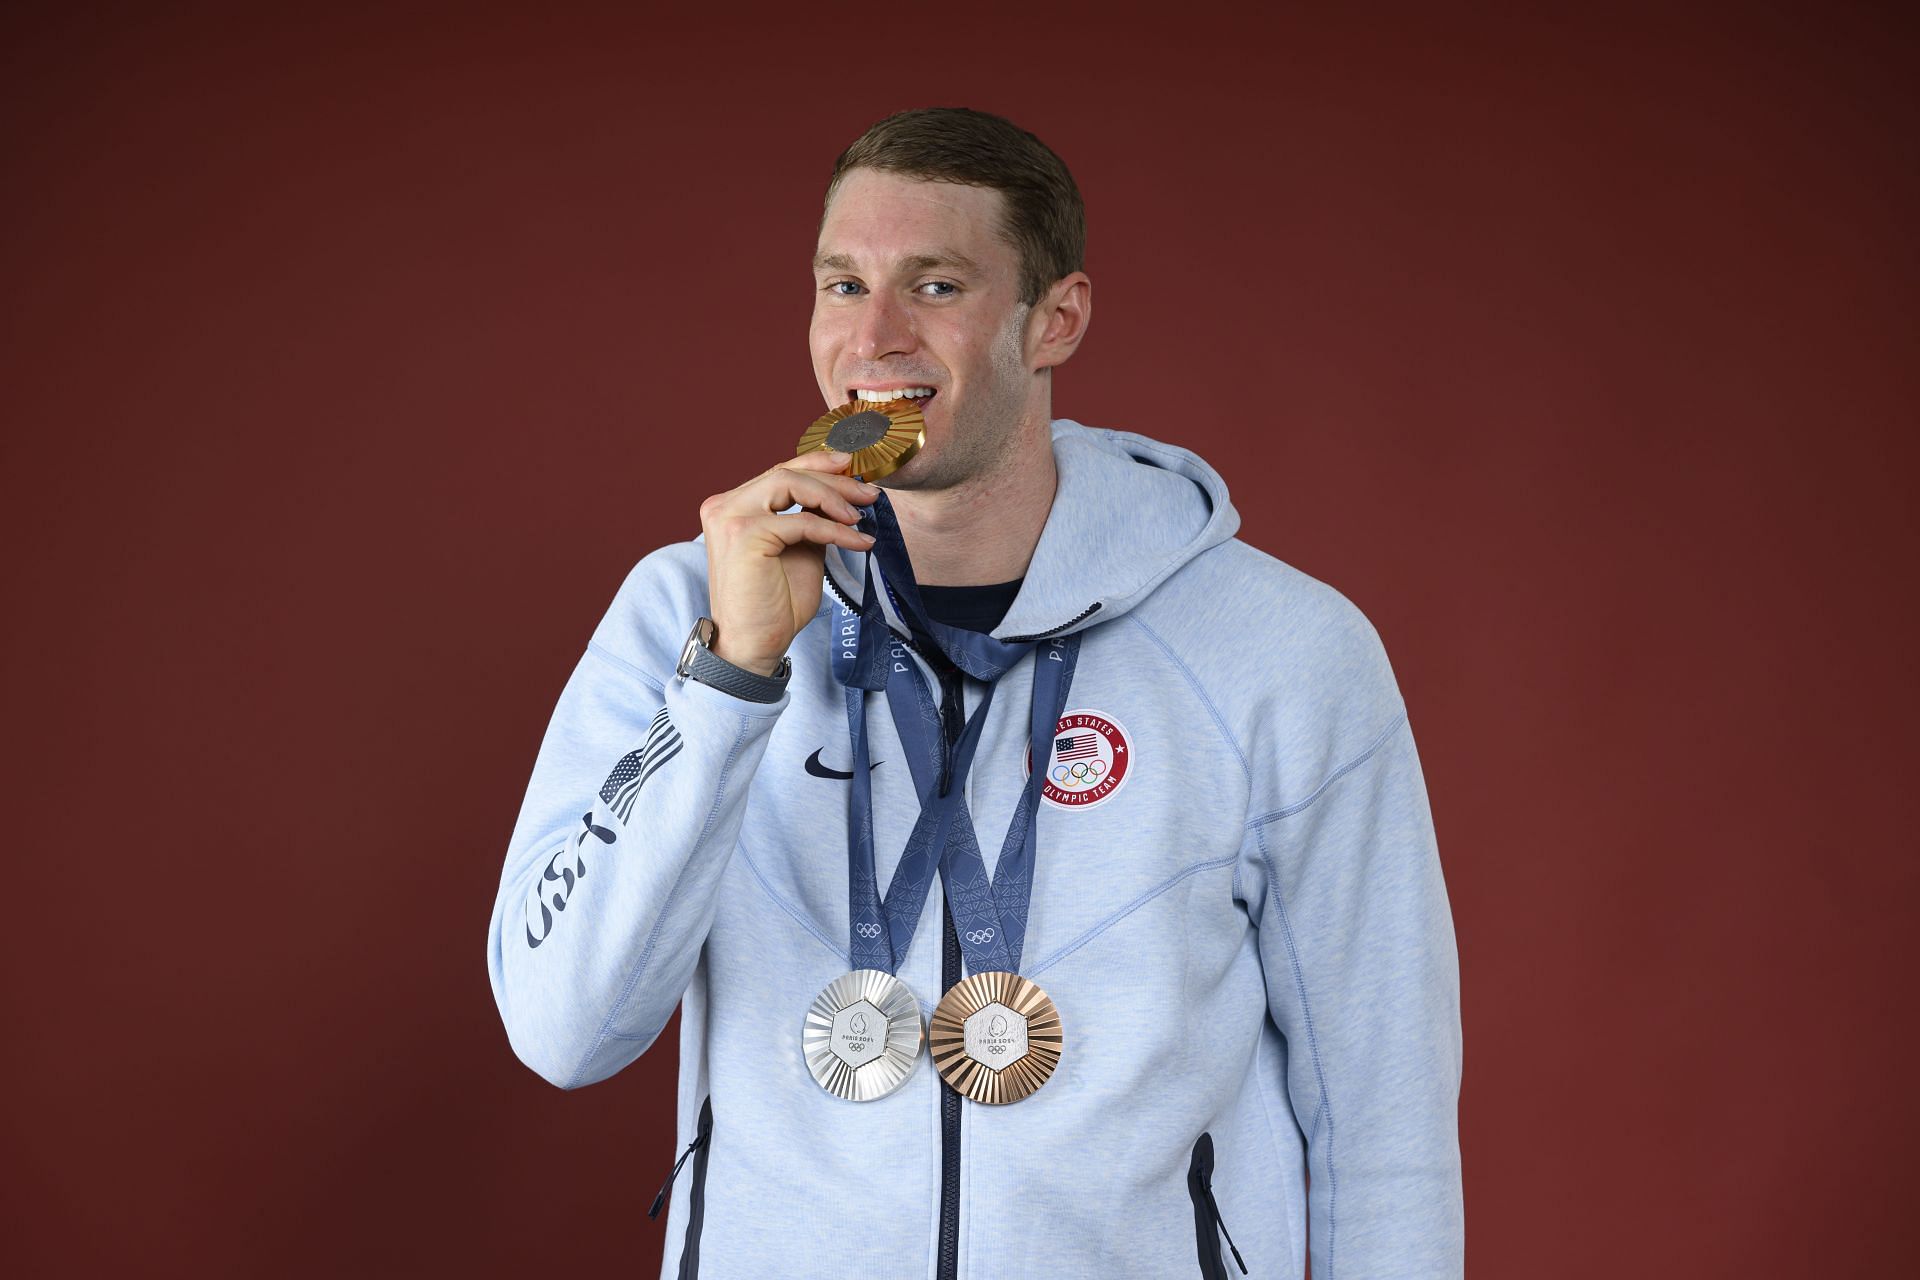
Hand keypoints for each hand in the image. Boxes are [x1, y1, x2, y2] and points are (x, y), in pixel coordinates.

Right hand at [698, 451, 877, 674]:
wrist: (755, 645)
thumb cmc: (775, 604)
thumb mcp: (800, 549)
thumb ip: (811, 519)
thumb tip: (843, 496)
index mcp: (733, 506)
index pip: (779, 472)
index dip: (818, 464)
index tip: (853, 468)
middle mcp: (725, 506)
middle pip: (787, 472)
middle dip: (834, 479)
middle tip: (870, 493)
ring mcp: (730, 517)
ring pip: (790, 484)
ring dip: (834, 497)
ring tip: (861, 517)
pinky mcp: (745, 534)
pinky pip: (802, 521)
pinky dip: (835, 530)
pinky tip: (857, 542)